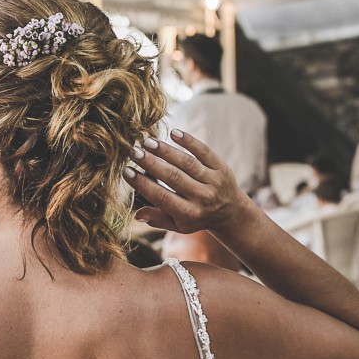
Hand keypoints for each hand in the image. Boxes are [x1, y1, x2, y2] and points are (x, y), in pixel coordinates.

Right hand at [124, 129, 254, 235]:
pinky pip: (204, 152)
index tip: (127, 172)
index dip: (143, 184)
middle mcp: (203, 197)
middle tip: (134, 152)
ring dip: (166, 151)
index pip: (162, 197)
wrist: (231, 212)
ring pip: (187, 163)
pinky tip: (173, 132)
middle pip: (174, 177)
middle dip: (152, 164)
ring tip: (147, 142)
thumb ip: (158, 219)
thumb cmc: (197, 218)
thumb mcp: (178, 225)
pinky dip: (189, 141)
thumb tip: (136, 215)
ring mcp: (214, 181)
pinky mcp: (222, 167)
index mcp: (189, 214)